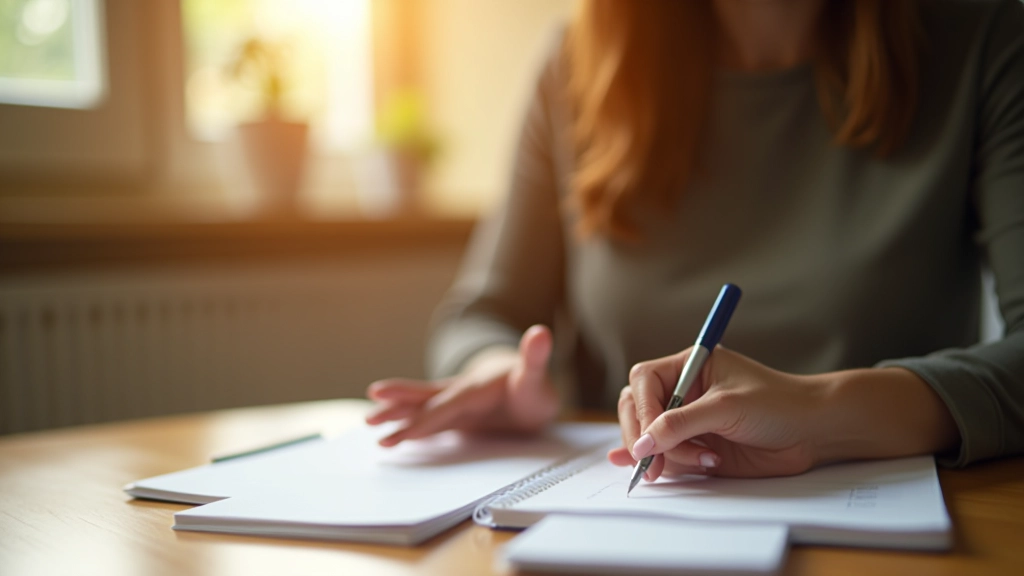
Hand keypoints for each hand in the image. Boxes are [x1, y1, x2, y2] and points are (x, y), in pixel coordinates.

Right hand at [365, 325, 559, 445]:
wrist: (525, 383)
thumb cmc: (531, 386)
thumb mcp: (536, 375)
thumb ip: (535, 358)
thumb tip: (540, 333)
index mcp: (475, 386)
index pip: (449, 404)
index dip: (429, 418)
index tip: (408, 433)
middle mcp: (459, 393)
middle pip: (424, 400)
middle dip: (399, 406)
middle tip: (370, 411)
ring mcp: (454, 405)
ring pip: (420, 409)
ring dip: (397, 416)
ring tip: (370, 424)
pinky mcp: (455, 416)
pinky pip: (428, 422)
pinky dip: (410, 428)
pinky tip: (393, 438)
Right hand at [609, 346, 959, 480]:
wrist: (815, 431)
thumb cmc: (779, 404)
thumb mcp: (726, 408)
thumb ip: (681, 424)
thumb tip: (643, 444)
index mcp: (689, 366)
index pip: (644, 381)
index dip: (643, 408)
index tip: (652, 435)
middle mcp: (684, 392)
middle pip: (638, 408)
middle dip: (643, 436)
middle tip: (652, 461)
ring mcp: (689, 421)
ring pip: (651, 437)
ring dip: (667, 454)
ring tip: (706, 459)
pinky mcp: (697, 446)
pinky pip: (668, 455)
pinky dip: (662, 463)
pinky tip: (648, 467)